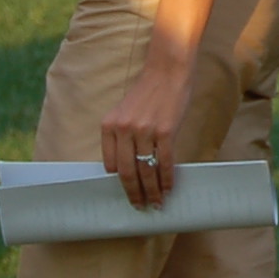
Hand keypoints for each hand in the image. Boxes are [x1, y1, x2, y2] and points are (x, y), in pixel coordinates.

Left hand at [102, 46, 195, 208]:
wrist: (168, 71)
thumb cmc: (149, 92)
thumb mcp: (125, 112)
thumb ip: (122, 136)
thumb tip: (128, 166)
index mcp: (109, 126)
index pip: (110, 165)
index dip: (119, 183)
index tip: (126, 194)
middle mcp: (123, 129)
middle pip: (126, 172)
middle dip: (134, 193)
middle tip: (140, 207)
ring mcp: (144, 131)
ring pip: (146, 170)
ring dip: (152, 191)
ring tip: (156, 203)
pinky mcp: (165, 131)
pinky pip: (165, 162)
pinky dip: (167, 179)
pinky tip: (169, 188)